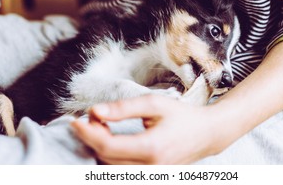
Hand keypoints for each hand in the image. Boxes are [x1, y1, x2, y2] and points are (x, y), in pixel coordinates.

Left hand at [71, 95, 219, 163]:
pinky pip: (123, 172)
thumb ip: (123, 108)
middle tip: (92, 119)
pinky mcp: (153, 177)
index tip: (76, 121)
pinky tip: (111, 142)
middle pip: (107, 160)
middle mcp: (151, 168)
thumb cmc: (181, 116)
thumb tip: (95, 111)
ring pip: (112, 169)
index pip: (108, 147)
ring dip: (100, 149)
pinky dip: (111, 158)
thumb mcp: (153, 104)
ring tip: (101, 128)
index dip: (88, 134)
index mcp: (152, 148)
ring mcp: (153, 176)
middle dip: (93, 139)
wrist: (206, 134)